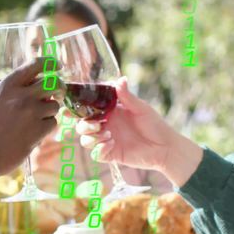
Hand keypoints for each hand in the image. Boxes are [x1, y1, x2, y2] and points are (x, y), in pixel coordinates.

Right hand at [0, 56, 61, 175]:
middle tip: (57, 92)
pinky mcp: (38, 131)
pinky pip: (53, 122)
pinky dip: (47, 127)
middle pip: (54, 83)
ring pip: (55, 104)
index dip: (49, 63)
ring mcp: (31, 114)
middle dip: (59, 86)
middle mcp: (22, 96)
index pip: (35, 65)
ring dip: (49, 110)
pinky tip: (34, 131)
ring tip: (37, 117)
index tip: (56, 65)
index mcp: (7, 86)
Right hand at [76, 78, 202, 186]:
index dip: (75, 110)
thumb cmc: (154, 124)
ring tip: (109, 135)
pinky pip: (96, 154)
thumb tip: (121, 79)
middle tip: (96, 125)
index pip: (87, 110)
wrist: (165, 146)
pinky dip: (100, 149)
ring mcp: (106, 141)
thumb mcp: (141, 108)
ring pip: (86, 140)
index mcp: (109, 112)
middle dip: (83, 126)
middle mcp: (105, 126)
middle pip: (82, 126)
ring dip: (91, 138)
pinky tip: (111, 144)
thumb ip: (127, 96)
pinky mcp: (111, 154)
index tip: (68, 110)